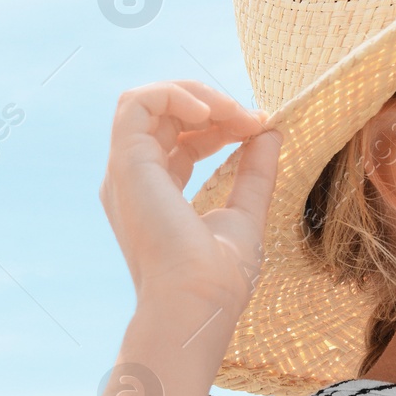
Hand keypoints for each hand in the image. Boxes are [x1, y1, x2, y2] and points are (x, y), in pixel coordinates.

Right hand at [100, 80, 282, 314]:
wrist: (199, 301)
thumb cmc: (219, 277)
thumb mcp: (245, 212)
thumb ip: (254, 172)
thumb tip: (269, 132)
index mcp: (157, 193)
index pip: (183, 139)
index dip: (223, 124)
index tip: (261, 127)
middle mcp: (135, 179)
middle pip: (165, 116)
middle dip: (215, 106)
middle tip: (254, 119)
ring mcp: (127, 170)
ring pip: (146, 101)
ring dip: (195, 94)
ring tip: (233, 111)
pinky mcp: (126, 162)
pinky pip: (137, 103)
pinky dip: (175, 95)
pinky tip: (212, 113)